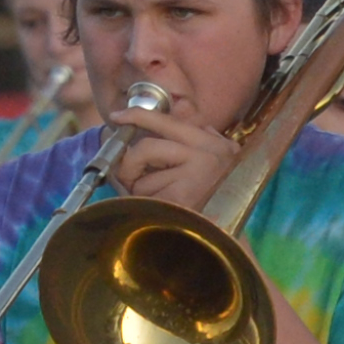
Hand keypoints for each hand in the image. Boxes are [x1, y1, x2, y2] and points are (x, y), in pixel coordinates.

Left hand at [91, 87, 226, 210]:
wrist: (226, 235)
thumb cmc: (217, 202)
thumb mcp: (216, 161)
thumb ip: (199, 135)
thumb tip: (180, 107)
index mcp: (214, 144)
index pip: (169, 121)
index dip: (139, 115)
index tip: (117, 117)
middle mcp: (208, 156)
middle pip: (146, 147)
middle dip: (130, 164)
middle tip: (129, 178)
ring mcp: (196, 176)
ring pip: (142, 179)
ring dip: (140, 192)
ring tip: (159, 202)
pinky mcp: (182, 199)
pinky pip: (145, 196)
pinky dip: (145, 206)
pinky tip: (160, 213)